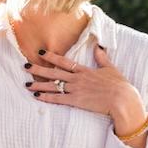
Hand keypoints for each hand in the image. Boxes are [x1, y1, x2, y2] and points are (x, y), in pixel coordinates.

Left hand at [27, 46, 145, 130]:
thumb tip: (98, 46)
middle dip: (38, 69)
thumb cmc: (120, 85)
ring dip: (38, 85)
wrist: (122, 100)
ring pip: (53, 86)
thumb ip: (102, 58)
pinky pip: (58, 99)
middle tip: (24, 66)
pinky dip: (46, 97)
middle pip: (53, 73)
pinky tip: (36, 96)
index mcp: (85, 70)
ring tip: (26, 84)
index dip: (51, 56)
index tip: (40, 52)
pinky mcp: (76, 101)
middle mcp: (77, 78)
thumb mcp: (111, 68)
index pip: (64, 61)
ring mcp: (76, 89)